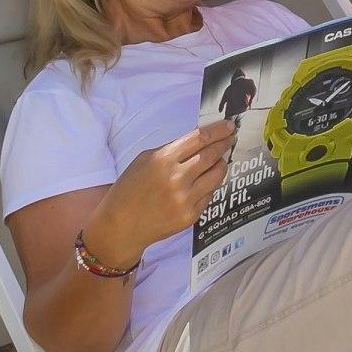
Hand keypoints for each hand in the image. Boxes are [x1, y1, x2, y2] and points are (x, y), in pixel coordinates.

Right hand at [103, 117, 234, 261]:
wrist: (121, 225)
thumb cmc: (129, 189)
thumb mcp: (144, 160)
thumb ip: (171, 150)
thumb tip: (198, 141)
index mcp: (163, 159)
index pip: (199, 139)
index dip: (218, 130)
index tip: (229, 126)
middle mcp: (176, 178)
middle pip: (212, 155)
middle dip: (224, 144)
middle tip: (230, 139)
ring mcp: (185, 199)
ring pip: (216, 176)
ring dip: (221, 165)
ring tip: (219, 160)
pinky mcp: (190, 216)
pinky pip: (209, 195)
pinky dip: (210, 186)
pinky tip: (205, 182)